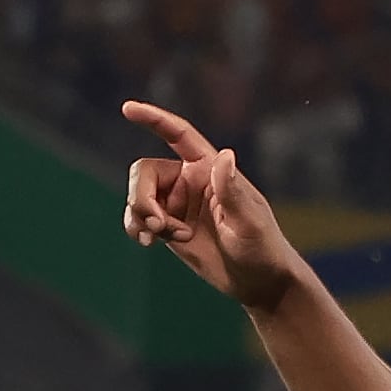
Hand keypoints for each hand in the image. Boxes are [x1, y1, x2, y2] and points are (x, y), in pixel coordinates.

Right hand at [117, 100, 306, 313]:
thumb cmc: (263, 249)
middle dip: (141, 197)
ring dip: (139, 215)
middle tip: (158, 226)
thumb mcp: (249, 221)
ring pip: (138, 196)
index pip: (179, 136)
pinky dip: (135, 227)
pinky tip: (148, 242)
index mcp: (210, 169)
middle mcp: (190, 181)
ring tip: (158, 238)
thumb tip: (224, 155)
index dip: (154, 119)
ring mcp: (177, 205)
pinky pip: (138, 217)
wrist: (258, 283)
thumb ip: (232, 190)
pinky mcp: (169, 228)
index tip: (128, 108)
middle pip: (145, 172)